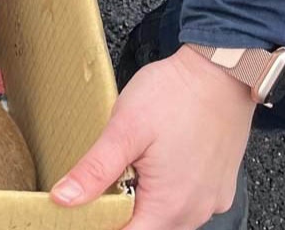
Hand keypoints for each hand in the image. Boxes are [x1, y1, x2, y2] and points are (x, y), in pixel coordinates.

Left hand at [50, 46, 254, 228]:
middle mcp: (196, 210)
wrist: (220, 71)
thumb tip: (64, 198)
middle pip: (148, 229)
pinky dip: (164, 195)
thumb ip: (95, 170)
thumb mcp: (124, 130)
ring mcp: (211, 199)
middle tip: (95, 190)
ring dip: (142, 205)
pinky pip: (187, 204)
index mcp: (170, 204)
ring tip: (123, 177)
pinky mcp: (219, 185)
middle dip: (118, 216)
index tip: (80, 211)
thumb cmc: (175, 95)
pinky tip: (150, 171)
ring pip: (168, 219)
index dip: (99, 225)